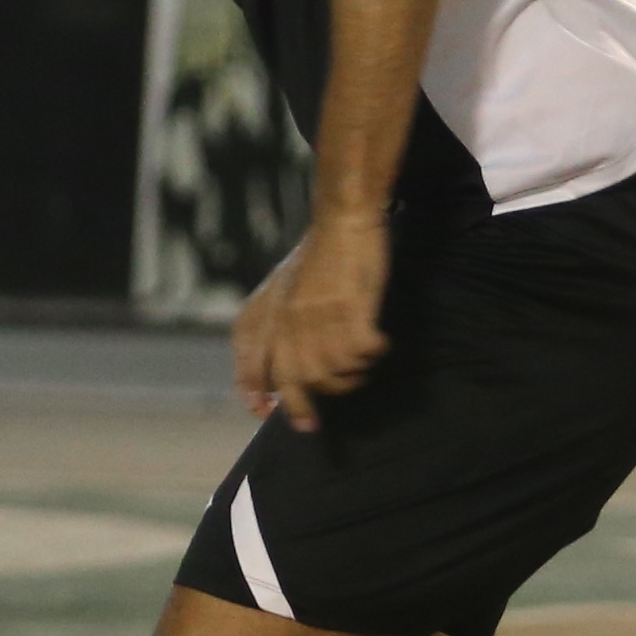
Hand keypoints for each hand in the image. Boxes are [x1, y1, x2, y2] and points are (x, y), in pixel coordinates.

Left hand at [233, 214, 391, 431]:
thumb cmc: (316, 257)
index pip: (255, 368)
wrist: (342, 220)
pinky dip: (374, 352)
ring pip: (332, 372)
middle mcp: (288, 321)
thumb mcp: (281, 292)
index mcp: (269, 317)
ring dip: (352, 374)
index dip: (260, 394)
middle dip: (311, 403)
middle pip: (297, 382)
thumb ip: (273, 332)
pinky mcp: (349, 309)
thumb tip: (265, 383)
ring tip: (362, 360)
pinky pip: (363, 352)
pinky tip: (380, 341)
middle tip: (330, 403)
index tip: (274, 415)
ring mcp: (318, 317)